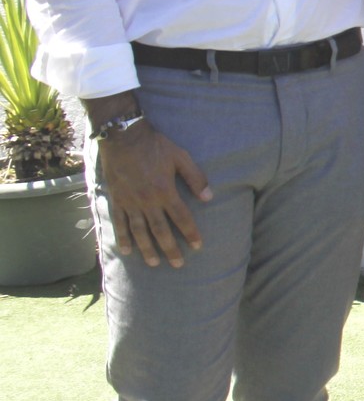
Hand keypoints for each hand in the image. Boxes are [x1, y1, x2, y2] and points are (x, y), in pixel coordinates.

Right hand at [97, 119, 212, 268]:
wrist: (123, 136)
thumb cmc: (154, 145)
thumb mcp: (180, 156)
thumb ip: (195, 177)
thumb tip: (209, 197)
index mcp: (165, 191)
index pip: (181, 218)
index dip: (191, 233)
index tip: (198, 246)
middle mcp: (148, 201)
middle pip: (161, 231)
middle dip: (170, 249)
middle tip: (178, 265)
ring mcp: (130, 202)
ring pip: (140, 232)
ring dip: (148, 249)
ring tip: (154, 263)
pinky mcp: (117, 200)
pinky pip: (119, 223)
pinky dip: (122, 238)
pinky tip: (126, 251)